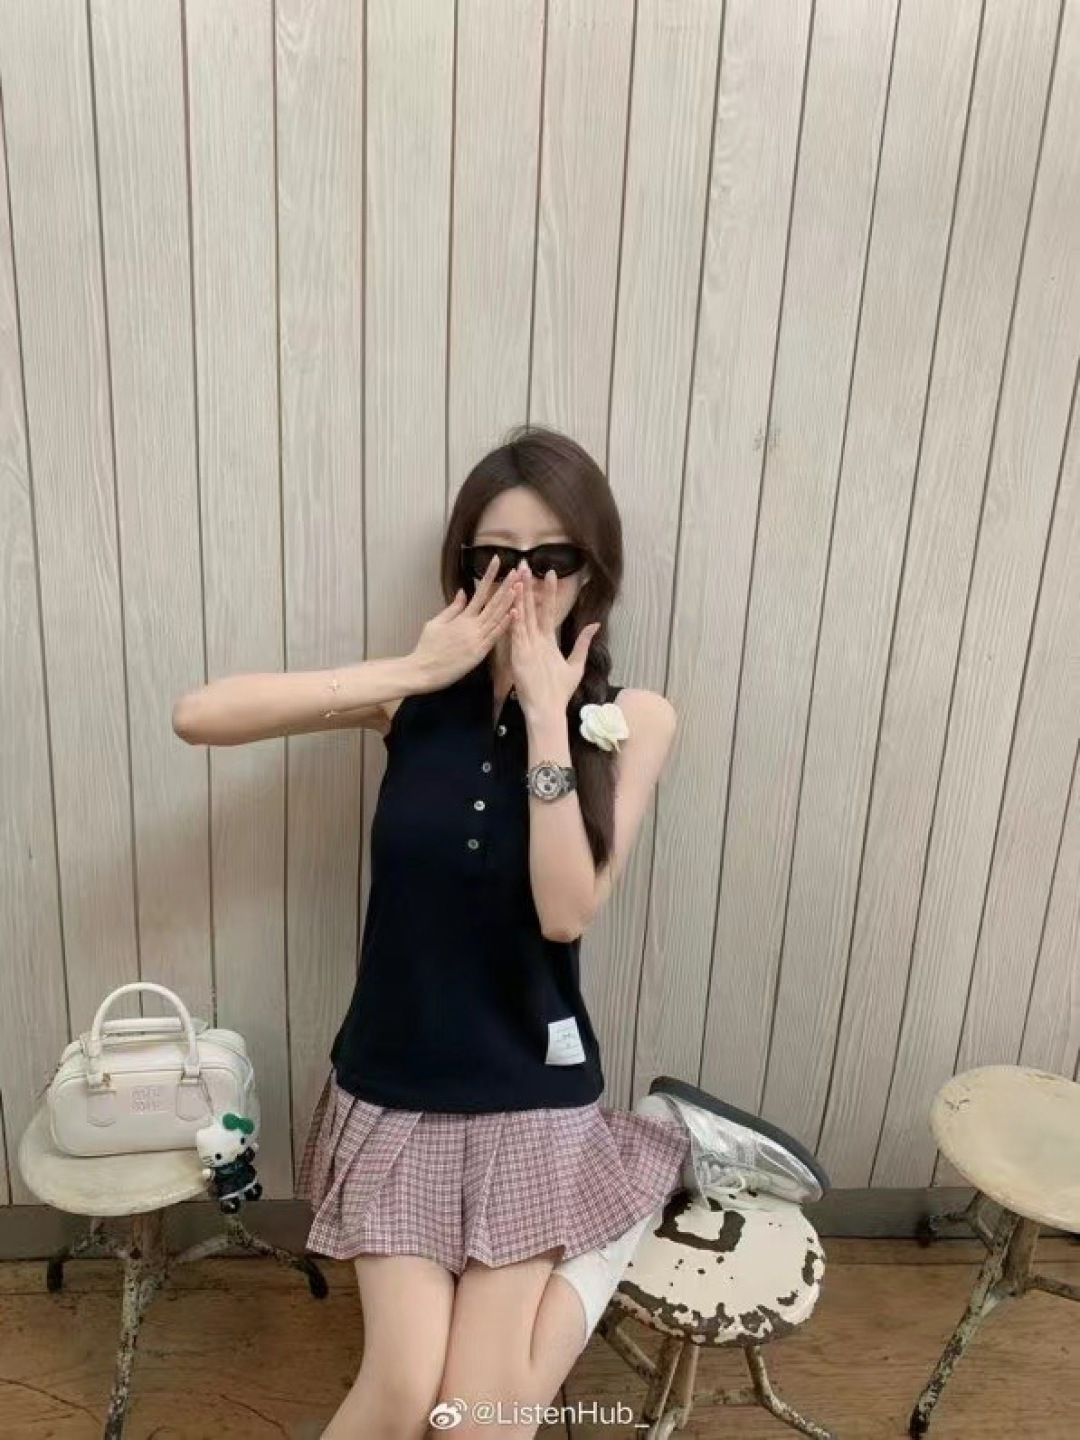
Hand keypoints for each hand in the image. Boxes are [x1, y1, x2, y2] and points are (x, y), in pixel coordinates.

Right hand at [409, 555, 516, 689]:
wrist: (423, 670)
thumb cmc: (427, 648)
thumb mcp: (435, 623)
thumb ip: (452, 608)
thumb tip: (463, 592)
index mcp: (461, 617)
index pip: (479, 591)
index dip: (489, 575)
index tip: (498, 561)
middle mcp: (471, 625)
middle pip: (493, 602)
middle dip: (506, 585)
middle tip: (518, 570)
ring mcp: (476, 638)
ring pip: (497, 616)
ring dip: (510, 601)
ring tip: (520, 585)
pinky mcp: (479, 652)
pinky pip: (495, 636)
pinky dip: (505, 624)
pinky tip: (515, 612)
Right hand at [509, 560, 600, 718]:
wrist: (547, 709)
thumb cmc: (558, 691)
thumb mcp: (576, 664)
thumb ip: (583, 643)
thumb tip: (595, 625)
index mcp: (545, 642)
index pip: (545, 611)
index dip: (547, 592)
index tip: (550, 573)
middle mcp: (533, 640)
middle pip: (530, 608)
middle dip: (527, 587)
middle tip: (524, 565)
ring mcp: (525, 646)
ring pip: (521, 616)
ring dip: (519, 596)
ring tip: (518, 576)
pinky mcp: (519, 656)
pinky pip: (516, 634)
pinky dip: (515, 619)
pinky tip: (514, 604)